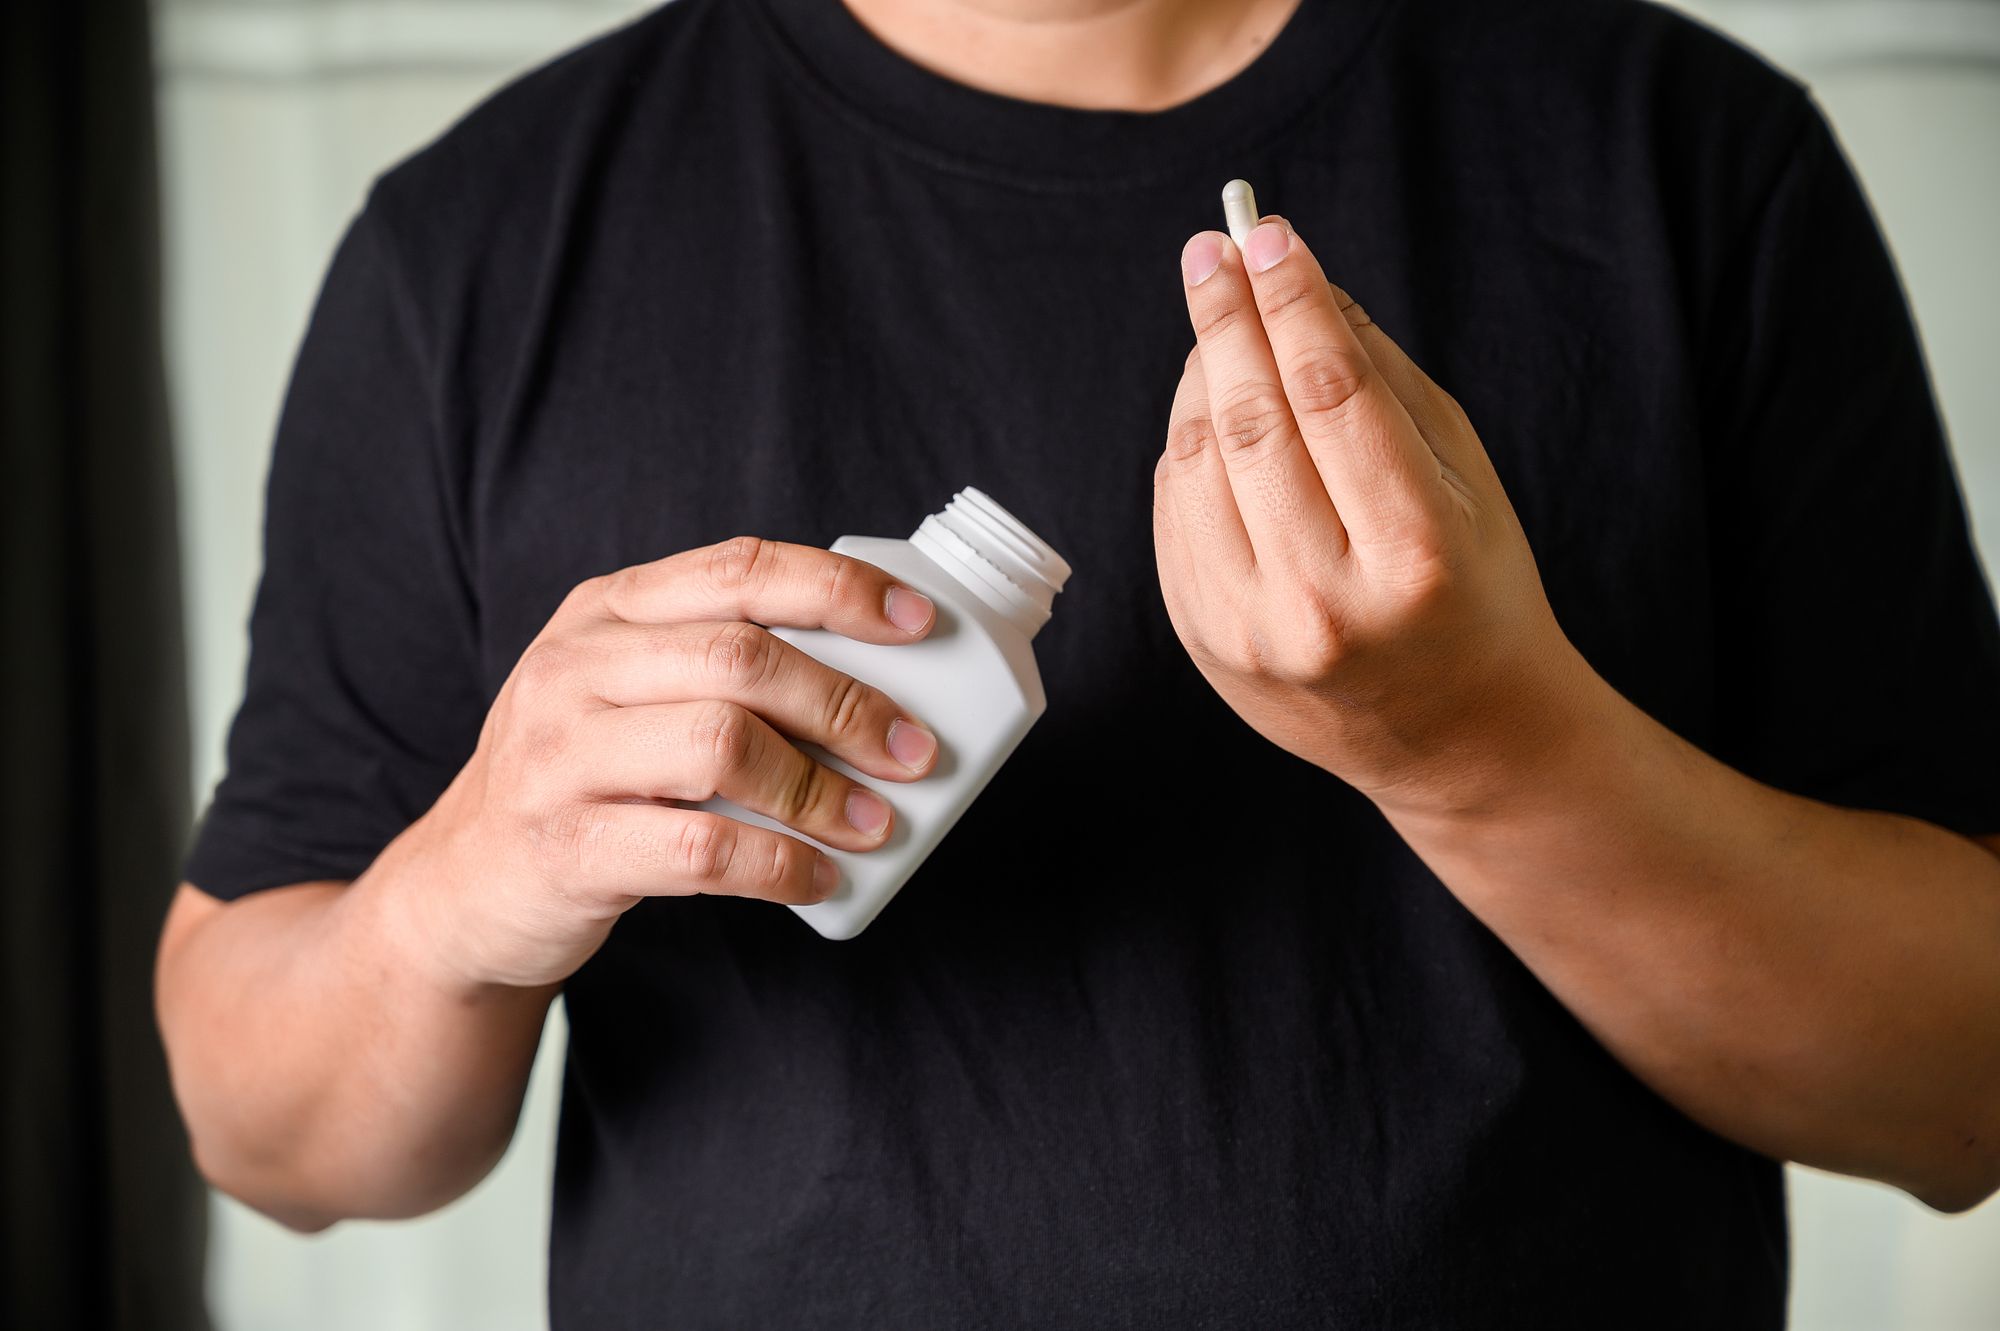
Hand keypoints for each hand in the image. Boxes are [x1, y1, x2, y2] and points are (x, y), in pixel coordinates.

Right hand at [412, 537, 942, 986]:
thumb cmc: (586, 778)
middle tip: (913, 750)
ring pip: (720, 745)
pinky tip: (817, 878)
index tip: (919, 625)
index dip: (839, 589)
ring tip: (875, 821)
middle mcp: (574, 667)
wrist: (465, 884)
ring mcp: (559, 756)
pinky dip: (777, 865)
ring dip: (820, 788)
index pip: (738, 570)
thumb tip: (882, 682)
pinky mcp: (564, 848)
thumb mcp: (631, 692)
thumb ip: (722, 667)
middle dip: (846, 702)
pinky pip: (697, 849)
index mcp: (606, 610)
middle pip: (740, 657)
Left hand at [1153, 217, 1591, 816]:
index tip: (1267, 236)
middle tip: (1213, 252)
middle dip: (1226, 319)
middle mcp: (1324, 602)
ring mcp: (1253, 632)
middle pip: (1250, 422)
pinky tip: (1210, 413)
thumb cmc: (1472, 593)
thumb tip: (1305, 286)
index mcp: (1411, 555)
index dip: (1291, 303)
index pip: (1331, 395)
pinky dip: (1185, 449)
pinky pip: (1174, 514)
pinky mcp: (1205, 644)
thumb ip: (1382, 381)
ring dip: (1198, 378)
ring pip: (1195, 464)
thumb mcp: (1464, 483)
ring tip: (1219, 327)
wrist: (1456, 738)